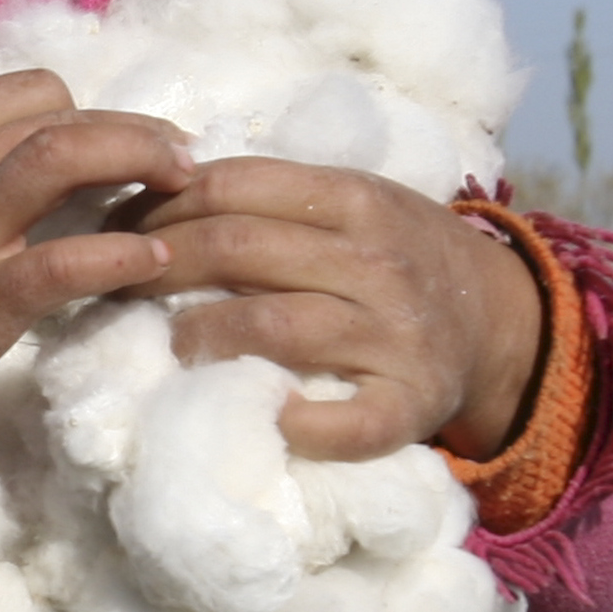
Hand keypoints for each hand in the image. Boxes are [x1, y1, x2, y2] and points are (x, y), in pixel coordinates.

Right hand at [0, 74, 193, 477]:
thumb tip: (29, 156)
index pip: (32, 90)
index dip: (90, 112)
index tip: (123, 144)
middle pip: (61, 114)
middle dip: (137, 129)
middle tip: (183, 159)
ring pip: (63, 157)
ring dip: (141, 158)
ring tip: (186, 184)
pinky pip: (62, 262)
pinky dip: (121, 255)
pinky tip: (155, 264)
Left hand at [125, 165, 544, 463]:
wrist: (499, 321)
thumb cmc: (398, 254)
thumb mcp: (352, 201)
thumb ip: (274, 196)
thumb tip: (156, 194)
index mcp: (356, 198)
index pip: (232, 188)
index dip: (158, 205)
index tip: (114, 227)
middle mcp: (376, 261)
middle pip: (238, 250)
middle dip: (157, 265)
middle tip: (113, 284)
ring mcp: (394, 336)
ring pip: (272, 327)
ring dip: (201, 336)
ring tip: (168, 344)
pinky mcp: (409, 406)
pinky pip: (344, 424)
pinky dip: (294, 424)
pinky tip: (257, 413)